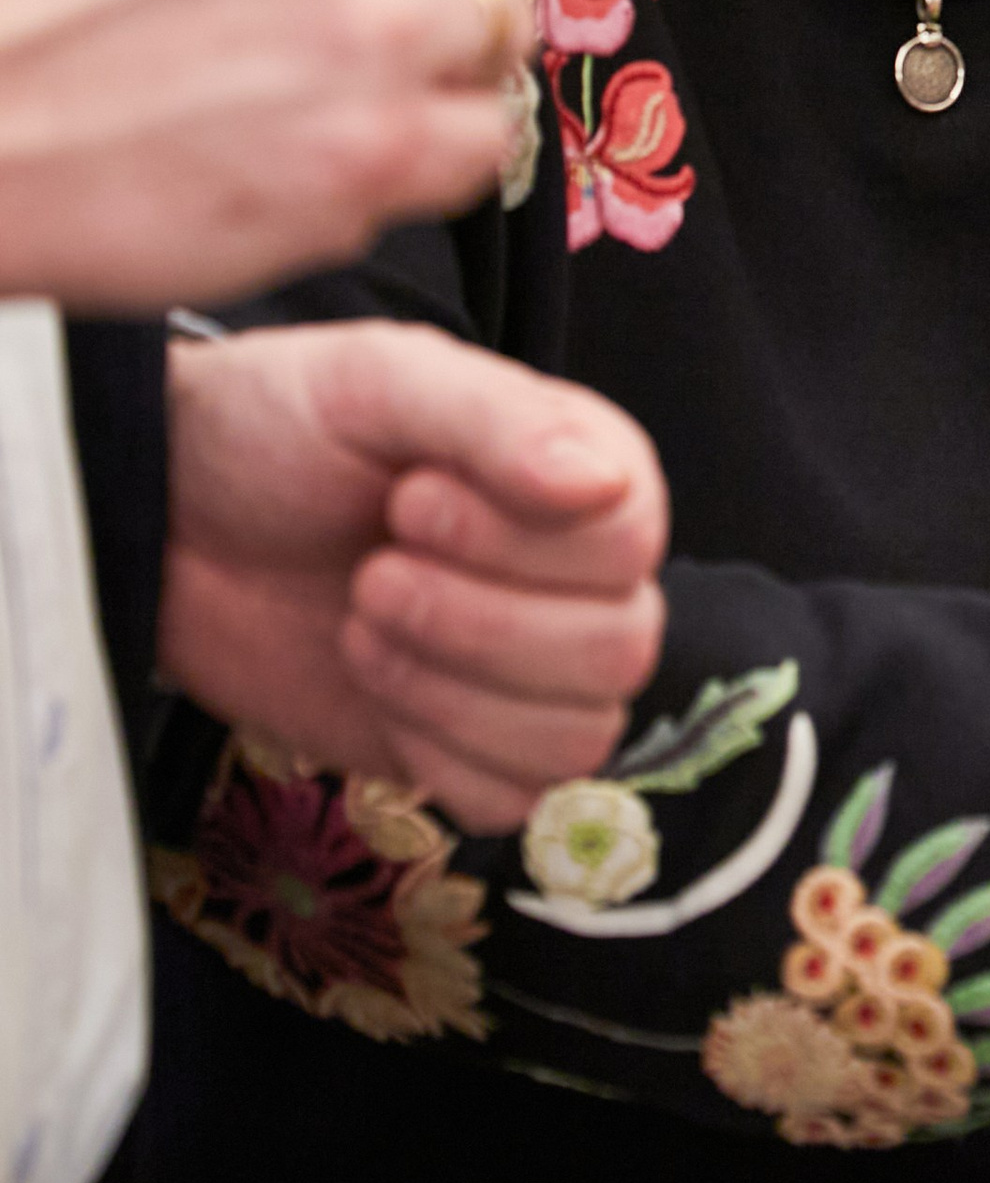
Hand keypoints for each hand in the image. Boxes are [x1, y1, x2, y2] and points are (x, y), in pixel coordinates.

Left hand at [157, 321, 667, 831]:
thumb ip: (497, 420)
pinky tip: (373, 688)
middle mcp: (580, 578)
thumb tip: (602, 483)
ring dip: (449, 690)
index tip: (408, 500)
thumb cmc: (276, 428)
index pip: (630, 541)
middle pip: (618, 649)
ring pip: (577, 737)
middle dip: (475, 624)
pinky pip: (515, 799)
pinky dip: (438, 755)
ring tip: (360, 625)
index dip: (520, 542)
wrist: (167, 521)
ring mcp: (530, 673)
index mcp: (587, 473)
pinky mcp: (470, 749)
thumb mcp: (378, 383)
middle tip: (369, 576)